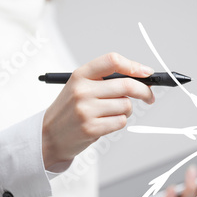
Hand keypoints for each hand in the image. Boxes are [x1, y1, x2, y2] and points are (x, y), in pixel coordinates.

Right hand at [41, 53, 154, 170]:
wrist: (48, 136)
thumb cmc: (69, 110)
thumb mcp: (80, 87)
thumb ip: (105, 81)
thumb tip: (140, 78)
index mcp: (80, 75)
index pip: (112, 61)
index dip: (134, 66)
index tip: (147, 72)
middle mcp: (82, 90)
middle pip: (126, 85)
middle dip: (144, 91)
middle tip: (149, 97)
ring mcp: (86, 110)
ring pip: (126, 105)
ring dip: (126, 110)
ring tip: (111, 113)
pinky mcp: (91, 128)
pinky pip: (121, 122)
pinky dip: (119, 122)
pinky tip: (105, 123)